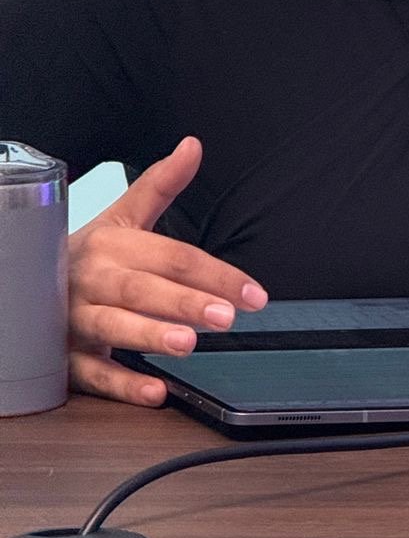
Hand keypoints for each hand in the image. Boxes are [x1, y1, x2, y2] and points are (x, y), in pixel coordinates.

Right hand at [68, 135, 268, 406]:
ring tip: (187, 345)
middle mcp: (92, 279)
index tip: (253, 294)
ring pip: (113, 328)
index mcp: (110, 243)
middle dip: (183, 303)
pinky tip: (154, 391)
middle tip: (224, 317)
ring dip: (151, 336)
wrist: (26, 280)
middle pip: (141, 290)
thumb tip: (192, 146)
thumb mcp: (123, 214)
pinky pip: (91, 374)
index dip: (214, 274)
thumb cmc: (90, 252)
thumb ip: (161, 184)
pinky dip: (122, 385)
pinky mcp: (63, 358)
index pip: (170, 256)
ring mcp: (75, 319)